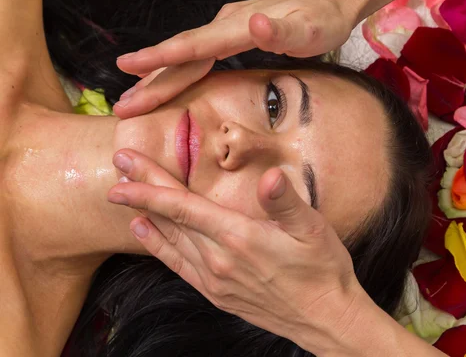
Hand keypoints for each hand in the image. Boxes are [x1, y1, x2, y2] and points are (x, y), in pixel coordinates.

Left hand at [107, 149, 365, 354]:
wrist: (326, 318)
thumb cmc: (322, 270)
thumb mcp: (313, 229)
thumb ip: (285, 202)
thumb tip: (270, 177)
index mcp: (239, 237)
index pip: (183, 206)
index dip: (150, 185)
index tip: (126, 166)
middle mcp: (219, 259)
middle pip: (171, 219)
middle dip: (141, 190)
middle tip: (119, 165)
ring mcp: (215, 280)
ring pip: (170, 241)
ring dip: (146, 214)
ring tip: (125, 194)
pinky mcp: (217, 293)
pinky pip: (178, 266)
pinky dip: (158, 247)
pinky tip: (144, 232)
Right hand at [113, 0, 357, 118]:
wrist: (330, 0)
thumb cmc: (322, 19)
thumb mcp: (311, 29)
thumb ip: (282, 30)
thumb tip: (252, 23)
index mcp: (238, 27)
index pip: (193, 46)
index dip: (161, 60)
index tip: (127, 69)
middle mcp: (226, 24)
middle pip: (181, 54)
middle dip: (150, 80)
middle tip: (122, 107)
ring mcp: (227, 27)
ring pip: (186, 54)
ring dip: (158, 76)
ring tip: (133, 96)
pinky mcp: (232, 33)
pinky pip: (197, 54)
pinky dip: (177, 69)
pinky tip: (167, 77)